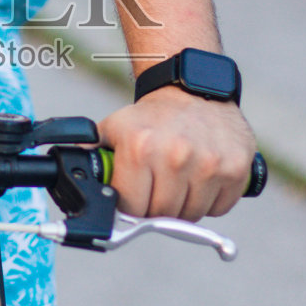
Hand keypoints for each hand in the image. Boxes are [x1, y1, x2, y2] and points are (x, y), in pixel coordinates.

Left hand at [97, 88, 255, 221]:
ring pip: (191, 215)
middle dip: (157, 206)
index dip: (132, 206)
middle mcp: (176, 156)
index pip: (132, 208)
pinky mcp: (236, 168)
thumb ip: (93, 154)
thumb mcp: (116, 128)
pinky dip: (211, 200)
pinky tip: (202, 178)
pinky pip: (219, 208)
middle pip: (162, 215)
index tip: (136, 196)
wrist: (195, 89)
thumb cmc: (154, 116)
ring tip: (180, 180)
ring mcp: (209, 164)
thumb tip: (69, 174)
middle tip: (158, 187)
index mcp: (141, 148)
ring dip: (184, 206)